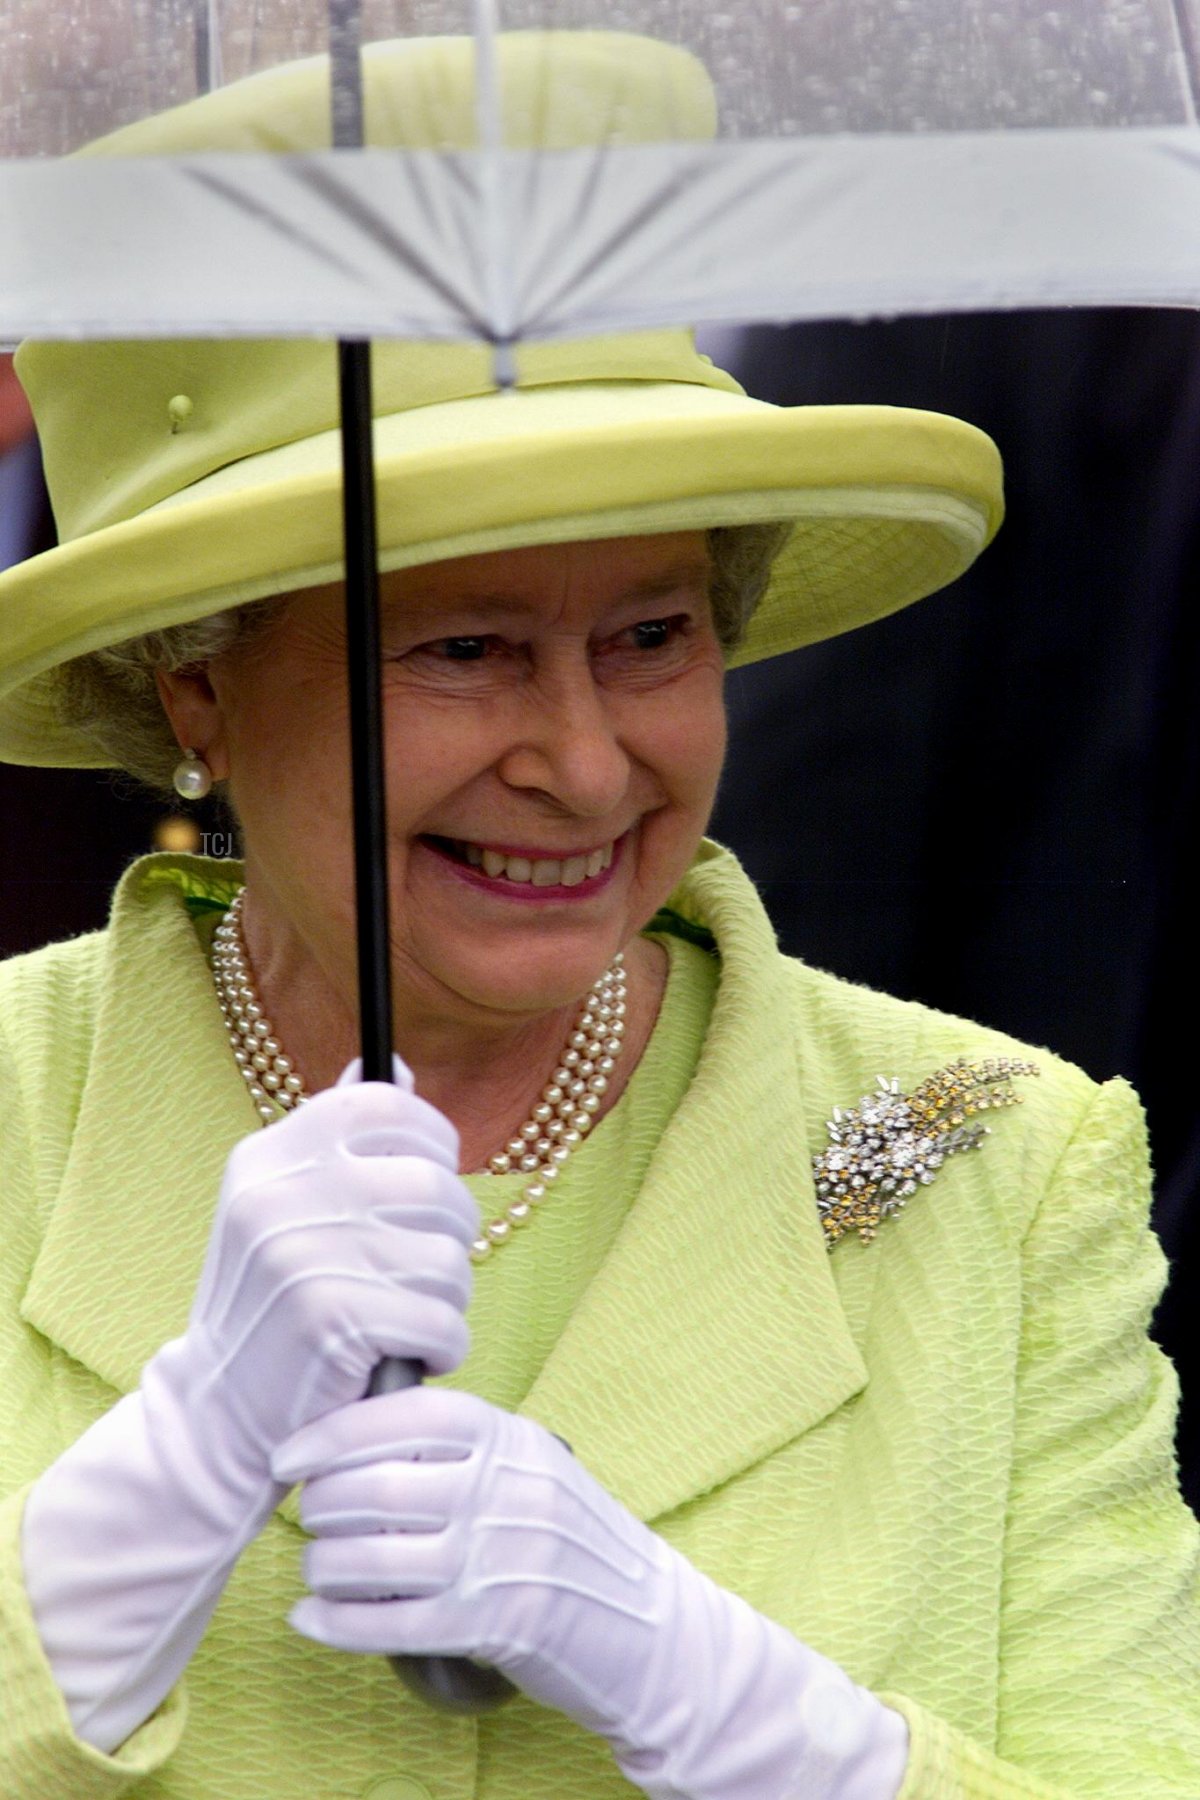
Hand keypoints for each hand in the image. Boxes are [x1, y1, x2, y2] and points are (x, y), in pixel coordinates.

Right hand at [157, 1059, 474, 1501]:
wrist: (219, 1414)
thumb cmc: (275, 1303)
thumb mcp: (287, 1206)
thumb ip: (341, 1139)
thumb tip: (398, 1068)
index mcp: (270, 1156)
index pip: (387, 1104)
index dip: (431, 1140)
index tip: (429, 1181)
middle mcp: (280, 1195)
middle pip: (434, 1185)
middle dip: (450, 1235)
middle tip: (420, 1272)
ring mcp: (302, 1256)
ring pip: (448, 1257)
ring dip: (446, 1299)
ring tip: (405, 1317)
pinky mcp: (331, 1321)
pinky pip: (442, 1321)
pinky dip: (442, 1348)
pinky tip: (407, 1356)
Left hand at [275, 1388, 908, 1799]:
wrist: (655, 1631)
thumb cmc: (575, 1548)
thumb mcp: (534, 1474)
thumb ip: (467, 1453)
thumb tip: (364, 1439)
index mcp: (512, 1440)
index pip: (406, 1418)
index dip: (335, 1433)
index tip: (290, 1455)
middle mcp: (507, 1490)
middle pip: (377, 1486)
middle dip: (322, 1504)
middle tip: (305, 1517)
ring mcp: (503, 1557)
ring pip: (374, 1556)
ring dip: (325, 1566)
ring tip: (316, 1570)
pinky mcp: (498, 1624)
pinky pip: (392, 1622)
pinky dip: (339, 1623)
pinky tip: (313, 1620)